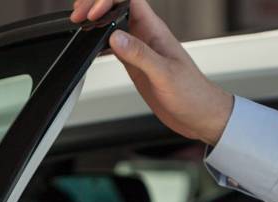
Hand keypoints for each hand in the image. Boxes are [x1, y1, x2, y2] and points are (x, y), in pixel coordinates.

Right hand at [71, 0, 233, 144]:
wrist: (199, 114)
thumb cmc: (192, 93)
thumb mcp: (164, 74)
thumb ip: (140, 54)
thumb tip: (115, 37)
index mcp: (155, 31)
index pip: (129, 0)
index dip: (108, 0)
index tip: (93, 14)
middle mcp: (146, 36)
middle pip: (118, 6)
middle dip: (96, 4)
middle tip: (78, 16)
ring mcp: (140, 49)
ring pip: (114, 23)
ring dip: (96, 20)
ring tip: (78, 22)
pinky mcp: (136, 64)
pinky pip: (114, 45)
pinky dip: (99, 42)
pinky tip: (91, 46)